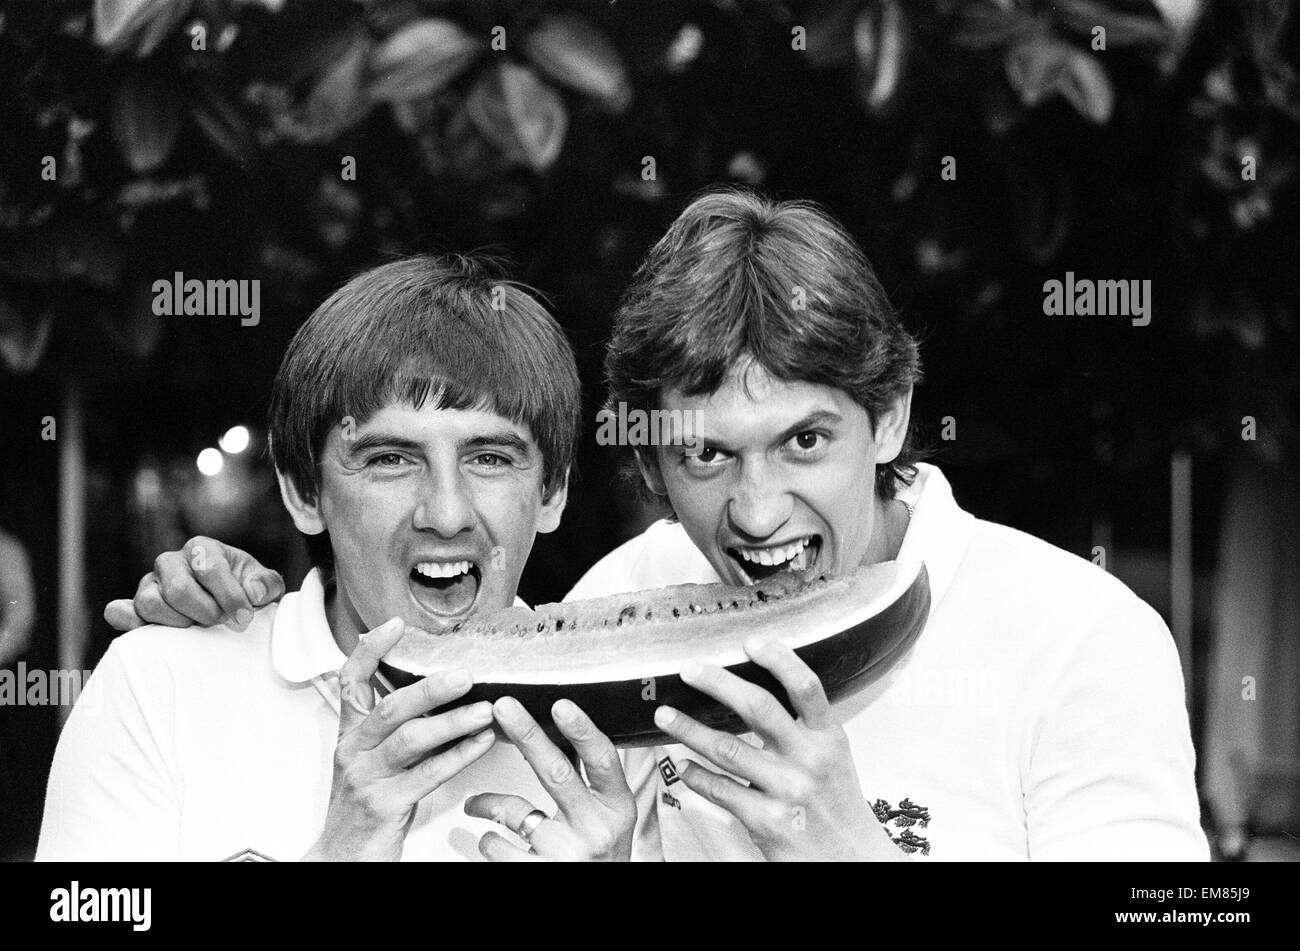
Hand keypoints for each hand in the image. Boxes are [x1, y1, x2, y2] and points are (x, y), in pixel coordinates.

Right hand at [104, 536, 285, 631]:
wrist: (230, 605)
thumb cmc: (247, 590)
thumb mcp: (267, 584)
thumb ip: (267, 584)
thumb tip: (252, 592)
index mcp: (201, 547)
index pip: (209, 568)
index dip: (229, 596)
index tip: (244, 617)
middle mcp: (170, 561)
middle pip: (179, 589)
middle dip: (205, 612)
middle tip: (220, 622)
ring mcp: (148, 584)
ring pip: (149, 603)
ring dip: (178, 623)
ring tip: (197, 627)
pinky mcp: (134, 606)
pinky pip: (120, 612)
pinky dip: (129, 622)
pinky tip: (148, 631)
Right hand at [302, 617, 495, 861]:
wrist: (340, 858)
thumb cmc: (365, 806)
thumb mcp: (372, 759)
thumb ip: (396, 727)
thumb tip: (437, 692)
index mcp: (350, 735)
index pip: (351, 681)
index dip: (371, 651)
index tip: (395, 625)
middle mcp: (355, 751)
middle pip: (390, 708)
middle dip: (430, 688)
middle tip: (466, 674)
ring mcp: (367, 778)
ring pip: (411, 739)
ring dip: (453, 721)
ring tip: (486, 709)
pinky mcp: (385, 805)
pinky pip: (428, 775)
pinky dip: (459, 755)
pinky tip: (482, 742)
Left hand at [464, 696, 634, 861]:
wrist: (603, 894)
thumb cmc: (600, 853)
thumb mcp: (608, 815)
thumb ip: (590, 779)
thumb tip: (559, 728)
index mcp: (617, 807)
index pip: (602, 760)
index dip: (582, 730)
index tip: (561, 704)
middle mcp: (595, 830)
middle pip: (556, 773)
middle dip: (527, 735)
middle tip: (504, 707)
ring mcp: (567, 854)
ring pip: (515, 811)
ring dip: (487, 802)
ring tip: (476, 803)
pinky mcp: (541, 873)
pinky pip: (498, 847)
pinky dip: (488, 840)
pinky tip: (492, 840)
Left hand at [653, 637, 905, 861]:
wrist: (853, 860)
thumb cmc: (837, 805)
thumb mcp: (833, 756)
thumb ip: (804, 726)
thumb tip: (753, 691)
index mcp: (829, 737)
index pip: (806, 686)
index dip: (778, 659)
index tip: (750, 641)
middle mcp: (809, 759)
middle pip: (758, 707)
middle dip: (717, 683)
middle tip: (688, 670)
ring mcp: (787, 791)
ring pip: (727, 749)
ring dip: (689, 730)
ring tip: (665, 716)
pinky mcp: (767, 822)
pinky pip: (721, 790)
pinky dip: (696, 776)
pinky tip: (683, 767)